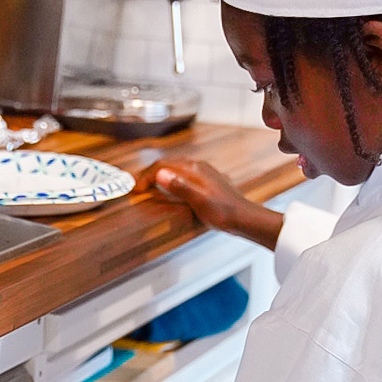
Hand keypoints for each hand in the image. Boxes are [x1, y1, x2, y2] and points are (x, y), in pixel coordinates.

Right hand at [137, 160, 283, 251]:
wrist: (244, 218)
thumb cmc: (223, 213)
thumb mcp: (199, 202)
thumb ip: (179, 187)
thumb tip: (159, 174)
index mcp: (194, 170)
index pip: (162, 166)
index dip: (146, 176)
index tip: (137, 189)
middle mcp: (198, 166)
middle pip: (168, 163)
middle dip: (150, 173)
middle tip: (139, 185)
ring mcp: (204, 171)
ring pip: (176, 167)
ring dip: (161, 174)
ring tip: (151, 184)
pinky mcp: (208, 179)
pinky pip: (184, 172)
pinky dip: (172, 176)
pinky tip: (173, 185)